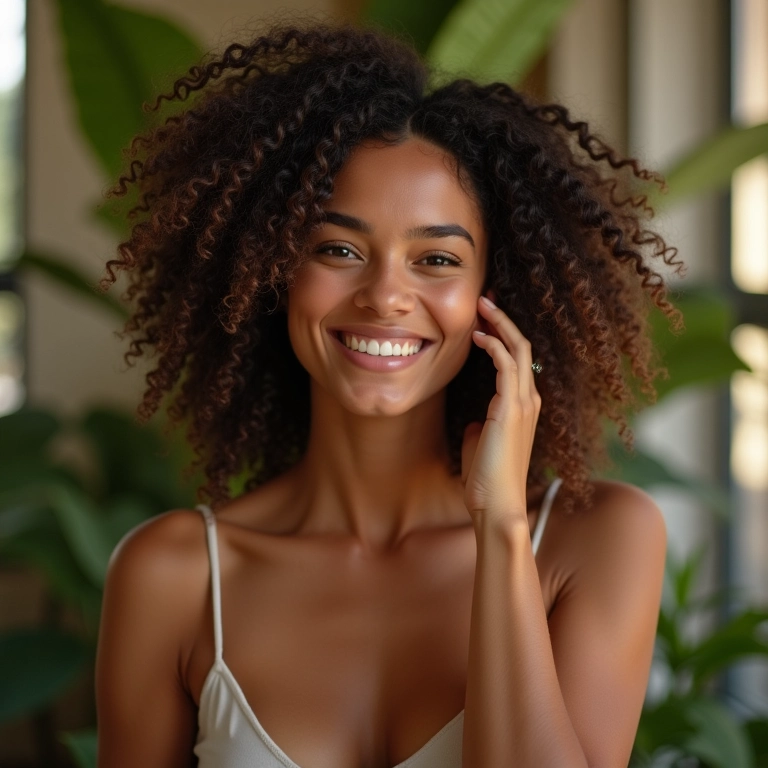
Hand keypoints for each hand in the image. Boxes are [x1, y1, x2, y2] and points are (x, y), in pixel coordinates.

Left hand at [461, 294, 541, 523]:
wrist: (497, 504)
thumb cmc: (487, 480)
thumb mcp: (483, 446)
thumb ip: (484, 428)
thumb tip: (478, 421)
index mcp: (523, 408)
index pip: (517, 361)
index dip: (503, 336)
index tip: (485, 319)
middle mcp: (529, 401)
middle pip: (521, 347)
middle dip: (504, 320)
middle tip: (486, 299)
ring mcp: (524, 403)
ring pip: (517, 349)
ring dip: (499, 324)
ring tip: (482, 304)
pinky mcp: (511, 408)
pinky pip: (506, 365)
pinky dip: (493, 345)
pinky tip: (477, 335)